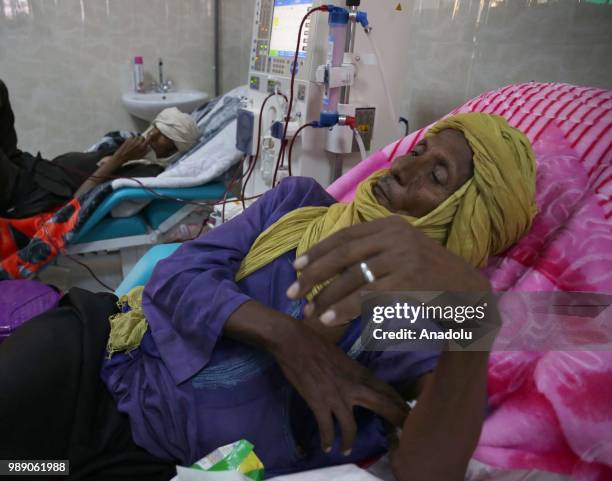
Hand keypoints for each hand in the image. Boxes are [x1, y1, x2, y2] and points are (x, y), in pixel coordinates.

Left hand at [110, 135, 148, 165]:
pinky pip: (132, 137)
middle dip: (142, 139)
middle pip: (142, 137)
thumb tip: (149, 147)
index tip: (149, 137)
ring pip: (137, 137)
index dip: (149, 137)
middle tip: (140, 143)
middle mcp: (138, 142)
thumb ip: (146, 151)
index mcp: (142, 146)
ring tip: (135, 144)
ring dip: (137, 139)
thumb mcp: (141, 156)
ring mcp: (133, 140)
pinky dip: (132, 139)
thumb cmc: (132, 157)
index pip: (148, 138)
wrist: (123, 155)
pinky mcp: (129, 139)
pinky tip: (131, 143)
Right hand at [269, 318, 408, 453]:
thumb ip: (350, 373)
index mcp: (359, 372)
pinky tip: (327, 447)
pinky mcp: (320, 403)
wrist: (293, 341)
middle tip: (404, 433)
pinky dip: (328, 439)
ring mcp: (337, 396)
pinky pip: (327, 428)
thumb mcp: (341, 357)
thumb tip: (354, 383)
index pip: (386, 390)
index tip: (408, 413)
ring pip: (351, 426)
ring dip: (350, 440)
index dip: (399, 403)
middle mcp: (354, 386)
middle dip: (397, 420)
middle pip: (383, 406)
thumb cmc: (314, 343)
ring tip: (347, 450)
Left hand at [287, 216, 490, 326]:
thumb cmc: (429, 278)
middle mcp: (396, 236)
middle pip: (343, 255)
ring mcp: (403, 257)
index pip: (345, 236)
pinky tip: (329, 319)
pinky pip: (367, 297)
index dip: (318, 251)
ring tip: (309, 312)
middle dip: (313, 274)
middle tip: (292, 292)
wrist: (470, 294)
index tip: (296, 266)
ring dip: (326, 297)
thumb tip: (329, 264)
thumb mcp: (402, 252)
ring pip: (352, 278)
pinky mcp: (409, 281)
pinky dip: (344, 309)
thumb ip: (373, 251)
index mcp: (391, 225)